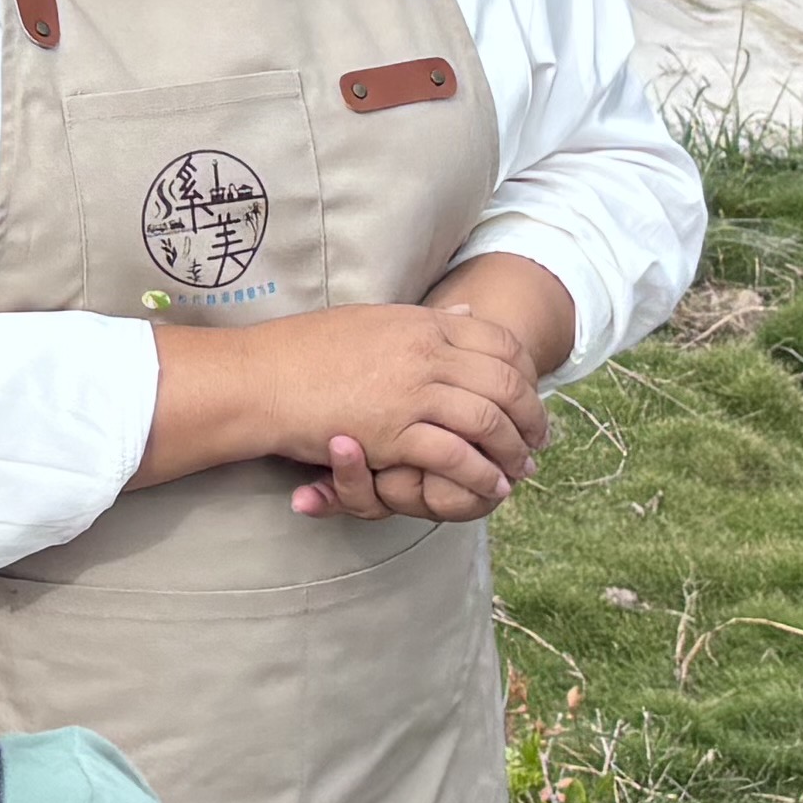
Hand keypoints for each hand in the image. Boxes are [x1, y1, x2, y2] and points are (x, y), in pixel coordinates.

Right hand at [270, 298, 547, 524]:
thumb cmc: (306, 350)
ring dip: (512, 450)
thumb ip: (424, 323)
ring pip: (488, 419)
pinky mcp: (394, 431)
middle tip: (540, 440)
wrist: (262, 378)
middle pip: (504, 381)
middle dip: (531, 416)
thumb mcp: (373, 321)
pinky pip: (455, 455)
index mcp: (421, 323)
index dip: (525, 373)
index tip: (532, 397)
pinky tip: (491, 487)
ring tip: (521, 469)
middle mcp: (424, 352)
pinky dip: (480, 474)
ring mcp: (411, 391)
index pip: (498, 341)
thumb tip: (465, 315)